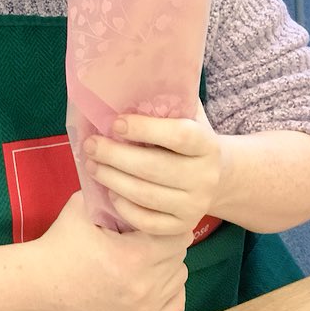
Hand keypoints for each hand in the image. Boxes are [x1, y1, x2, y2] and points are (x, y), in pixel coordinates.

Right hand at [35, 191, 188, 310]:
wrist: (42, 284)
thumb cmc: (62, 242)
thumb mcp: (84, 206)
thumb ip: (114, 192)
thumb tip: (138, 176)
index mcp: (134, 256)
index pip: (177, 233)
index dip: (163, 220)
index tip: (149, 216)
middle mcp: (145, 286)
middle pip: (179, 254)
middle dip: (164, 240)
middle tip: (142, 234)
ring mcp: (145, 308)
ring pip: (180, 276)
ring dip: (167, 263)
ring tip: (143, 255)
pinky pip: (177, 303)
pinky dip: (169, 289)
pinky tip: (150, 278)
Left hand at [83, 102, 222, 236]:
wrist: (218, 178)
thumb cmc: (190, 139)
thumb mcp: (188, 117)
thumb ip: (167, 102)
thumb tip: (127, 84)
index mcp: (208, 145)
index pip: (179, 136)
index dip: (145, 129)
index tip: (116, 123)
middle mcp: (205, 177)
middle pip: (155, 168)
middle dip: (115, 156)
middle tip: (91, 145)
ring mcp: (195, 205)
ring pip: (146, 196)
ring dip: (112, 179)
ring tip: (92, 165)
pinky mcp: (182, 227)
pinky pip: (148, 222)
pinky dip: (125, 208)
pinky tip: (111, 192)